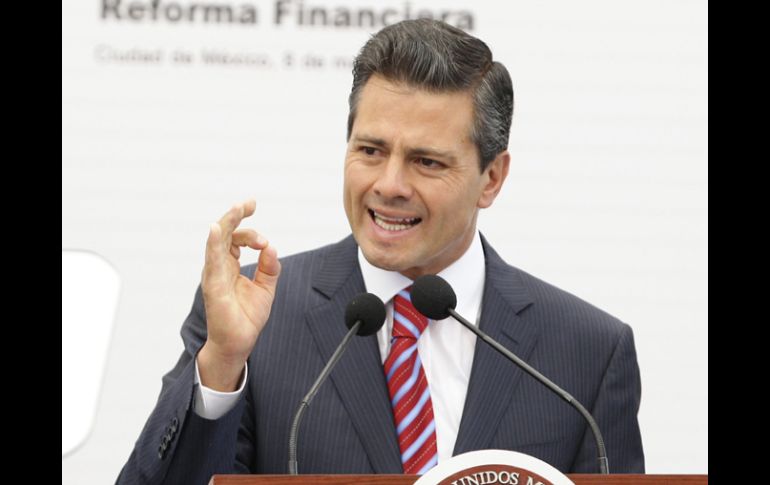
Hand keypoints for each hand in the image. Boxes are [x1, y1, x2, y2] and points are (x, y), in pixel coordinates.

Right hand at [197, 199, 280, 390]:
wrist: (239, 342)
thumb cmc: (247, 317)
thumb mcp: (266, 287)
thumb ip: (269, 267)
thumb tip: (271, 248)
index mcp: (230, 265)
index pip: (237, 239)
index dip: (251, 233)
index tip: (265, 243)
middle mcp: (219, 266)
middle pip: (224, 233)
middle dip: (235, 215)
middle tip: (249, 203)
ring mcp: (214, 273)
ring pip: (217, 240)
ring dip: (227, 222)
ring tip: (237, 207)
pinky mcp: (213, 284)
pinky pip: (211, 260)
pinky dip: (213, 243)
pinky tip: (214, 229)